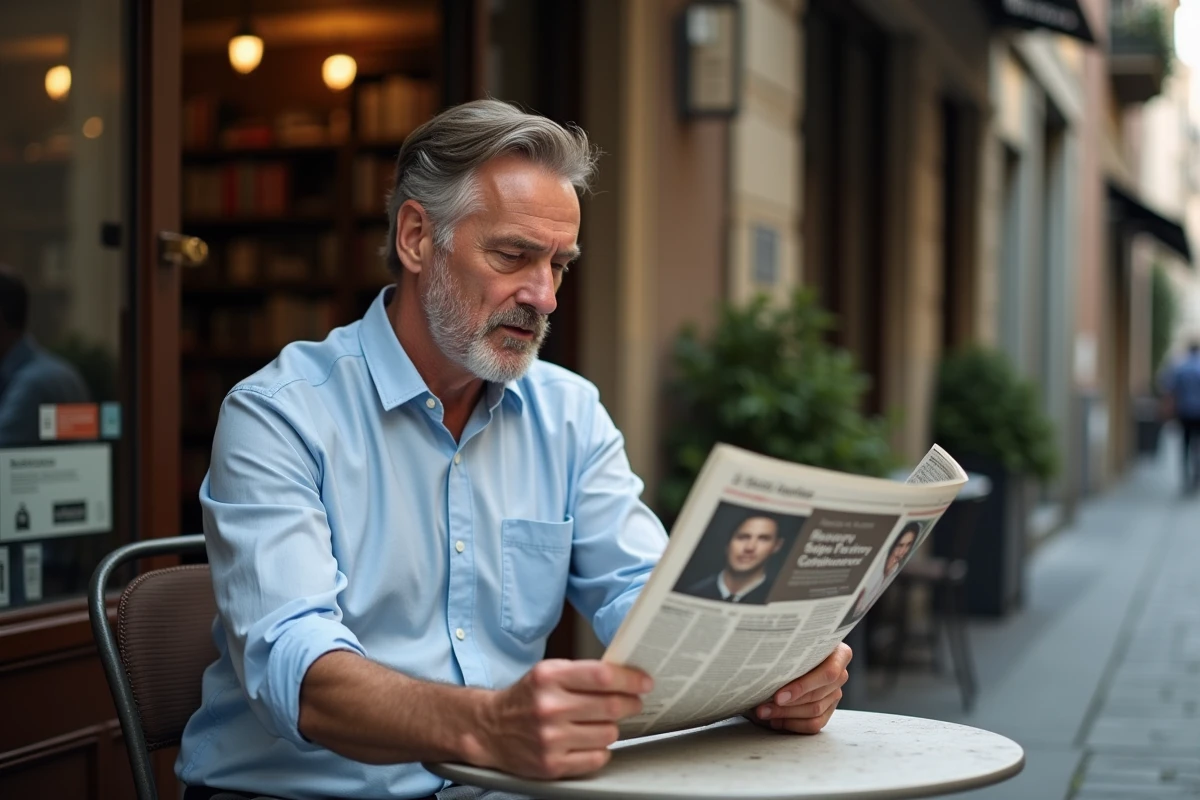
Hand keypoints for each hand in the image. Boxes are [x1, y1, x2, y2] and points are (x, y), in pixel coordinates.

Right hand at [471, 659, 651, 779]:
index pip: (602, 676)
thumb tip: (624, 675)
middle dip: (630, 704)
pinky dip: (600, 749)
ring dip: (612, 727)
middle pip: (610, 706)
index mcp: (548, 678)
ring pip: (608, 734)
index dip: (630, 679)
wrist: (491, 729)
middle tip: (633, 702)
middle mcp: (548, 708)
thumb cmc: (526, 698)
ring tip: (600, 722)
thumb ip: (582, 672)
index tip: (644, 682)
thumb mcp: (547, 673)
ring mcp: (550, 739)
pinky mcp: (552, 765)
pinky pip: (597, 758)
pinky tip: (589, 741)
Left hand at [750, 643, 850, 733]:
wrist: (793, 652)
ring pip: (814, 711)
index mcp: (839, 653)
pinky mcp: (828, 709)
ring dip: (785, 715)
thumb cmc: (791, 644)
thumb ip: (789, 652)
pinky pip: (814, 724)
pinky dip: (793, 725)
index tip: (778, 696)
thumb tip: (767, 667)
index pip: (827, 673)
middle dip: (787, 705)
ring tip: (764, 712)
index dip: (802, 687)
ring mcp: (835, 693)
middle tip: (762, 708)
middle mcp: (841, 674)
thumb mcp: (793, 643)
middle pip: (817, 696)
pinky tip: (776, 720)